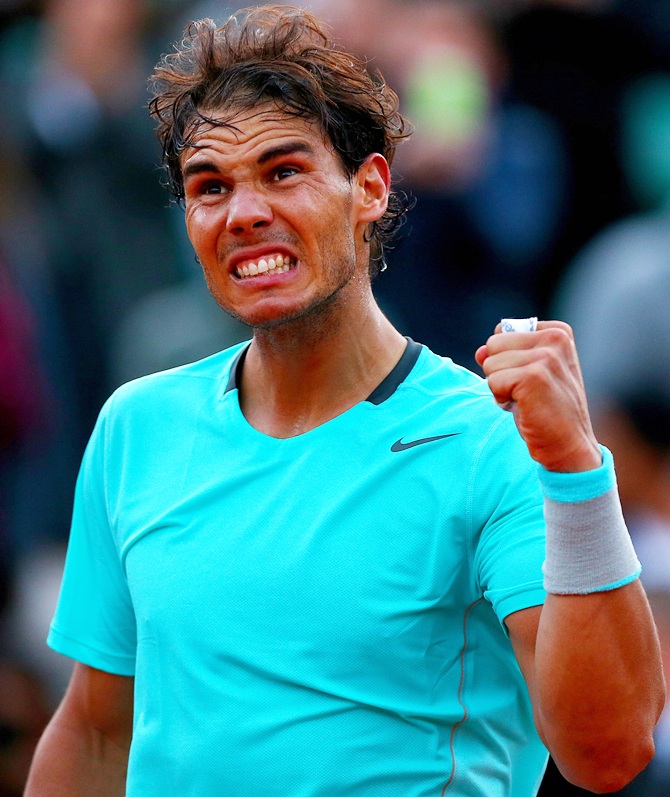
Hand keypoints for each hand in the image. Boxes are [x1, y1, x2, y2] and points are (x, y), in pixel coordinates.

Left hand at [475, 320, 600, 472]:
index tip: (530, 378)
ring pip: (490, 364)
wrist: (568, 444)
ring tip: (526, 399)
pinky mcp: (534, 376)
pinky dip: (501, 399)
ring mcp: (546, 356)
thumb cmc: (547, 409)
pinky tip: (524, 407)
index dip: (505, 358)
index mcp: (558, 332)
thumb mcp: (527, 374)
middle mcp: (555, 338)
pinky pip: (493, 381)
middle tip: (525, 391)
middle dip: (500, 371)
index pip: (501, 332)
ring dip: (500, 387)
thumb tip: (479, 352)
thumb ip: (503, 355)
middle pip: (493, 345)